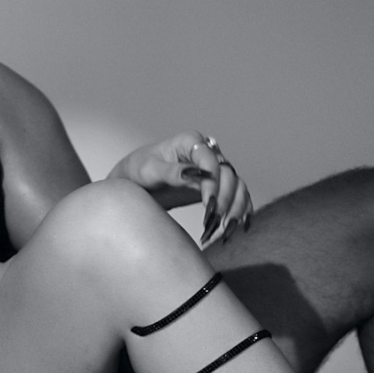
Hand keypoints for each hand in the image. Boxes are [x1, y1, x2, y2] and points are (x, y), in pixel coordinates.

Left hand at [107, 132, 252, 243]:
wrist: (133, 182)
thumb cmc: (138, 170)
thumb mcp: (149, 170)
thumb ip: (172, 172)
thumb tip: (194, 174)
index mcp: (189, 142)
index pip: (210, 160)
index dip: (213, 182)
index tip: (208, 204)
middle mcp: (206, 153)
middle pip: (228, 175)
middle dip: (225, 199)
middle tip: (215, 221)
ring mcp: (213, 170)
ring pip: (237, 187)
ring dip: (236, 208)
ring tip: (226, 230)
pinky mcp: (215, 187)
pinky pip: (236, 197)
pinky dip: (240, 212)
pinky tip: (238, 228)